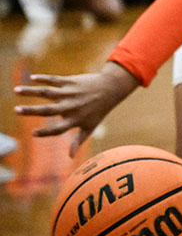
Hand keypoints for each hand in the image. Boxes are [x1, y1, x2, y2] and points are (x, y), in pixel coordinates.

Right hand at [14, 62, 139, 155]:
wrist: (111, 88)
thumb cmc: (99, 110)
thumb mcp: (90, 127)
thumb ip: (78, 141)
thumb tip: (70, 157)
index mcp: (74, 120)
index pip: (58, 129)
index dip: (46, 132)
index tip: (33, 133)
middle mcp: (70, 107)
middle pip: (48, 110)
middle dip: (32, 110)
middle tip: (16, 110)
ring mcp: (70, 93)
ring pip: (47, 92)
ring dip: (31, 91)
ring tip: (16, 90)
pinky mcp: (71, 81)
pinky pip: (54, 80)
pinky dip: (43, 78)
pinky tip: (31, 78)